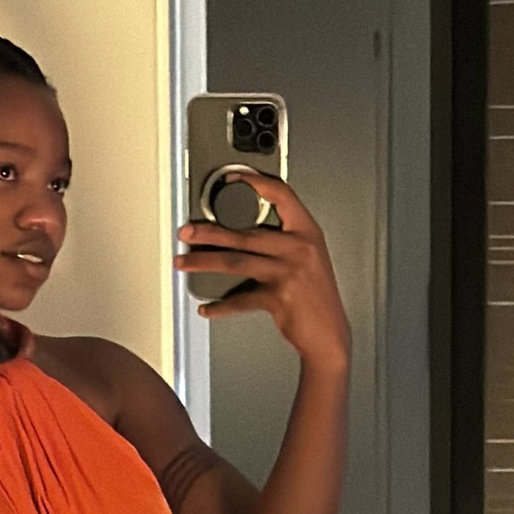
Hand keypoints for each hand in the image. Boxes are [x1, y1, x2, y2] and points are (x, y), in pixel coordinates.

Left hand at [173, 171, 350, 371]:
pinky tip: (208, 307)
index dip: (255, 182)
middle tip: (187, 232)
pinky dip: (221, 306)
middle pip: (246, 233)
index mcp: (307, 232)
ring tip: (184, 263)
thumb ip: (283, 241)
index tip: (232, 178)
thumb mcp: (308, 258)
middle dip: (209, 232)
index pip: (281, 194)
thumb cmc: (317, 299)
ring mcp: (289, 272)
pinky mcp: (278, 298)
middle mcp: (299, 248)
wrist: (329, 335)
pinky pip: (241, 299)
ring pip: (236, 262)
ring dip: (205, 262)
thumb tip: (243, 233)